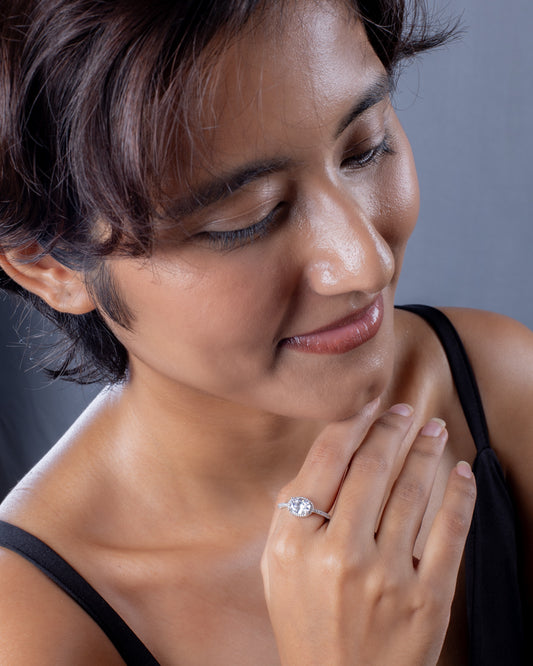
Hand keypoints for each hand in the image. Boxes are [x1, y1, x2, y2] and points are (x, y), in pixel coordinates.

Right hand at [261, 403, 475, 665]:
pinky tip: (461, 473)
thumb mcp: (277, 567)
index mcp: (295, 542)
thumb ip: (291, 512)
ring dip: (426, 453)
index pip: (327, 462)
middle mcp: (339, 554)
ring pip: (412, 492)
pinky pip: (449, 532)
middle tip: (405, 410)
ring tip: (433, 431)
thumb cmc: (306, 622)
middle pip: (372, 469)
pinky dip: (459, 496)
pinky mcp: (427, 599)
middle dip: (392, 430)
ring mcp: (386, 577)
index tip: (369, 404)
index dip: (352, 424)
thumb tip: (327, 456)